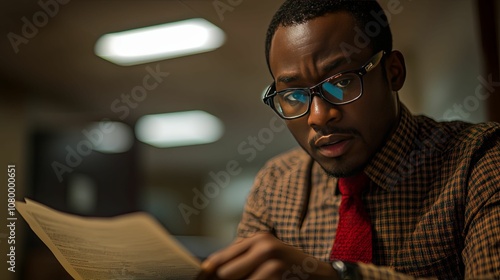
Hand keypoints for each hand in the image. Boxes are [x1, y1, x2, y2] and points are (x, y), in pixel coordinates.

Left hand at [196, 232, 337, 279]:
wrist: (323, 274)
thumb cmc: (290, 267)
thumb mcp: (265, 255)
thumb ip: (241, 260)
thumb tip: (208, 271)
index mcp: (256, 239)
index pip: (218, 259)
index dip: (205, 275)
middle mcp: (262, 246)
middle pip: (223, 274)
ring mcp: (271, 261)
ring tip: (252, 279)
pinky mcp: (276, 273)